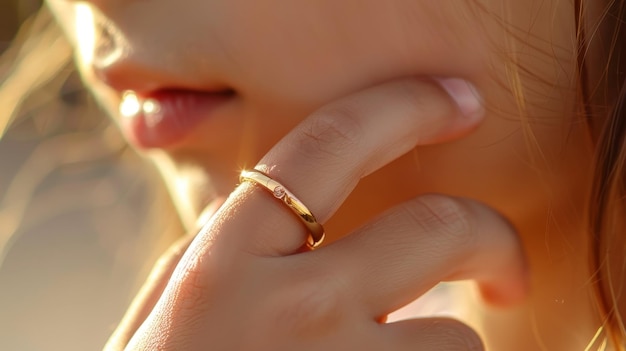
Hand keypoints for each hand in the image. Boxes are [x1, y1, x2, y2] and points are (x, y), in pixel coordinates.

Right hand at [104, 77, 527, 349]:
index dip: (401, 107)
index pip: (326, 145)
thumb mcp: (160, 321)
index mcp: (222, 266)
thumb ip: (211, 254)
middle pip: (440, 228)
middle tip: (501, 269)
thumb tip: (262, 206)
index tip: (456, 102)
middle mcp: (291, 310)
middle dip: (490, 237)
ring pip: (460, 341)